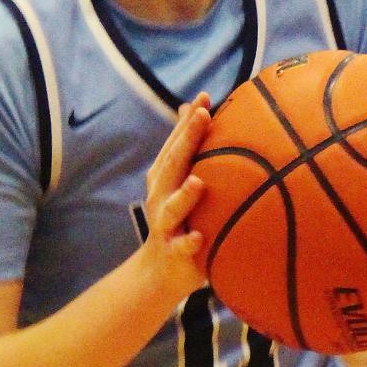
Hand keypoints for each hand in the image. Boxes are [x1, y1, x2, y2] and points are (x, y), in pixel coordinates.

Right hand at [140, 93, 211, 298]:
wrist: (161, 269)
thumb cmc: (180, 216)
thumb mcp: (180, 179)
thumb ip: (187, 147)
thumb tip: (193, 106)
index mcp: (165, 176)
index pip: (177, 143)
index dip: (189, 121)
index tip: (205, 97)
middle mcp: (161, 194)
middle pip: (172, 164)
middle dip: (187, 140)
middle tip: (203, 116)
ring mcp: (165, 222)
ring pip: (173, 207)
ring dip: (184, 194)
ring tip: (198, 181)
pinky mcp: (173, 251)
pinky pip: (179, 247)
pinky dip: (187, 242)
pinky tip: (197, 238)